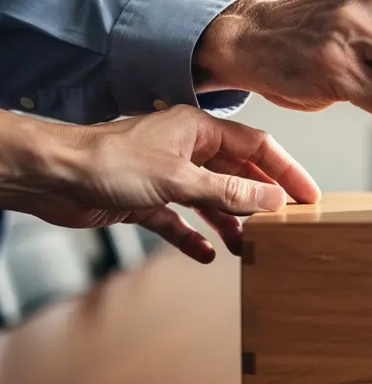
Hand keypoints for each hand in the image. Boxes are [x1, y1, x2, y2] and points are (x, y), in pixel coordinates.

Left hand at [0, 106, 319, 262]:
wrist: (52, 177)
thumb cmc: (108, 162)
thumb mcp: (179, 179)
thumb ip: (229, 191)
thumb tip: (271, 200)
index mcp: (198, 130)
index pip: (257, 147)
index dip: (285, 171)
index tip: (307, 195)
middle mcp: (186, 149)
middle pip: (237, 174)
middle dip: (260, 200)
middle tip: (285, 224)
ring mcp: (167, 175)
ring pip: (212, 199)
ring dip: (230, 222)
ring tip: (249, 245)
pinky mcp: (146, 199)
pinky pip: (180, 221)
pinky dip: (194, 236)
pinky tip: (206, 254)